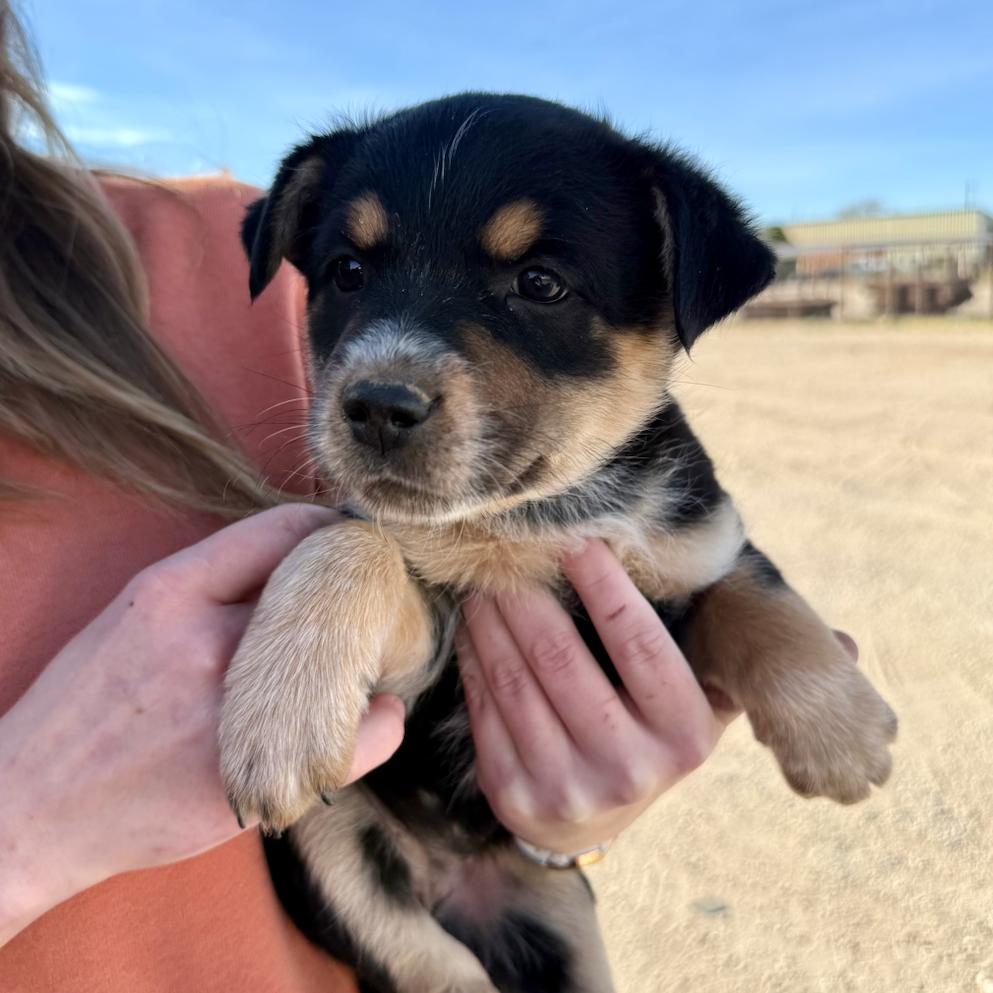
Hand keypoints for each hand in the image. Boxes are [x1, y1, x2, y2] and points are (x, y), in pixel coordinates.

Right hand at [0, 504, 404, 945]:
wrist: (32, 807)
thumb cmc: (86, 704)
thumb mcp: (132, 617)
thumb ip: (209, 585)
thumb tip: (298, 559)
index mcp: (167, 594)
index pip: (279, 531)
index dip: (325, 528)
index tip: (345, 535)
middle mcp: (203, 645)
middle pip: (322, 591)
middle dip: (357, 589)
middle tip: (373, 595)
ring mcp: (232, 714)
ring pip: (347, 661)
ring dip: (368, 652)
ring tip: (368, 655)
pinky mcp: (252, 775)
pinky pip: (358, 739)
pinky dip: (380, 722)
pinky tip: (373, 712)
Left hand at [459, 539, 857, 855]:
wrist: (596, 821)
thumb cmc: (655, 738)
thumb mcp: (707, 709)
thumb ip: (749, 666)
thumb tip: (851, 643)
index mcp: (683, 735)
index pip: (639, 645)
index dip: (604, 586)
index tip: (579, 539)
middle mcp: (627, 766)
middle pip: (560, 658)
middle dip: (528, 594)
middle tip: (510, 549)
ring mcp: (565, 786)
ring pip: (513, 679)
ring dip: (492, 618)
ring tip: (485, 578)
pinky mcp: (514, 795)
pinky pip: (484, 709)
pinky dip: (474, 657)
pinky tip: (473, 624)